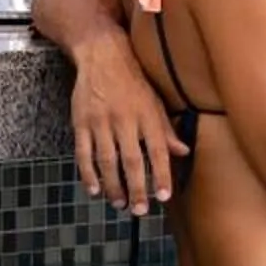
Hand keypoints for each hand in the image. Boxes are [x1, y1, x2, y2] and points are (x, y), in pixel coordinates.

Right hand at [71, 44, 185, 214]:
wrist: (103, 55)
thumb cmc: (134, 81)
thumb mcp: (156, 102)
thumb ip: (166, 130)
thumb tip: (184, 151)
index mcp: (147, 116)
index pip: (157, 151)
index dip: (161, 175)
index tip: (164, 197)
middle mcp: (125, 120)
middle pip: (131, 160)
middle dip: (136, 188)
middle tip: (140, 210)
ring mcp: (100, 121)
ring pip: (106, 160)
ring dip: (113, 186)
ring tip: (120, 203)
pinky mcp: (81, 122)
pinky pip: (83, 153)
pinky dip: (88, 173)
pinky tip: (94, 189)